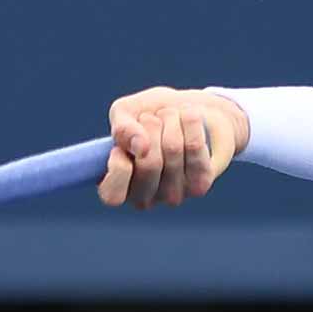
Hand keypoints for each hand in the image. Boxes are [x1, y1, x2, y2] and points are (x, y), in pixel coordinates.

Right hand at [96, 87, 247, 209]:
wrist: (188, 111)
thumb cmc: (149, 115)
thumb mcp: (125, 113)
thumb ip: (122, 128)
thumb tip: (140, 146)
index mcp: (118, 190)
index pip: (113, 196)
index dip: (118, 166)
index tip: (121, 146)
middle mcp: (145, 199)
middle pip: (148, 162)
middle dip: (150, 125)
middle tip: (151, 118)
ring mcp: (173, 196)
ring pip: (173, 149)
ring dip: (170, 118)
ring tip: (169, 115)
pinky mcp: (199, 185)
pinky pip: (194, 146)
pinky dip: (189, 121)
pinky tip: (187, 115)